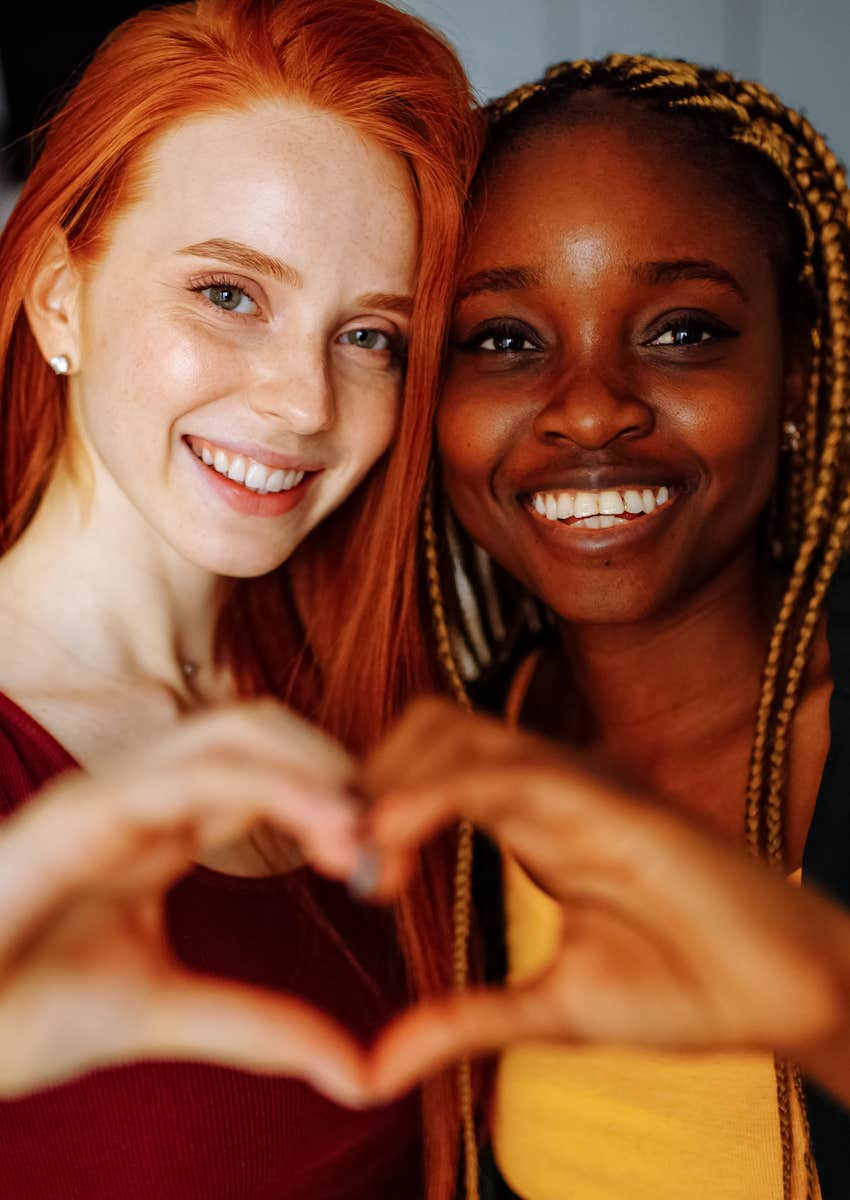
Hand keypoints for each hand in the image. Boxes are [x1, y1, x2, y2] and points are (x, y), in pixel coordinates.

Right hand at [0, 701, 368, 1103]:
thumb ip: (260, 1025)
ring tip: (362, 836)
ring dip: (315, 770)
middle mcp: (139, 793)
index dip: (332, 795)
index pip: (264, 768)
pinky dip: (274, 788)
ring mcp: (108, 793)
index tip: (381, 856)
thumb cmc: (19, 1014)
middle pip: (260, 728)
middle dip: (335, 765)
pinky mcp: (80, 814)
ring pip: (236, 732)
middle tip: (387, 836)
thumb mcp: (164, 1013)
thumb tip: (359, 1069)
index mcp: (159, 823)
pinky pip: (191, 773)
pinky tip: (328, 831)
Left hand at [362, 698, 849, 1104]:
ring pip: (455, 734)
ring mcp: (579, 782)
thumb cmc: (682, 990)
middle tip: (330, 852)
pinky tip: (390, 840)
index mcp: (534, 818)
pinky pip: (505, 770)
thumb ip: (463, 1021)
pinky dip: (433, 793)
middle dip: (367, 776)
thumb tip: (374, 1067)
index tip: (330, 862)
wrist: (782, 994)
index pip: (428, 764)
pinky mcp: (608, 798)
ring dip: (389, 781)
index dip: (371, 798)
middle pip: (428, 727)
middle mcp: (550, 784)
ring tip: (356, 853)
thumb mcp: (549, 1010)